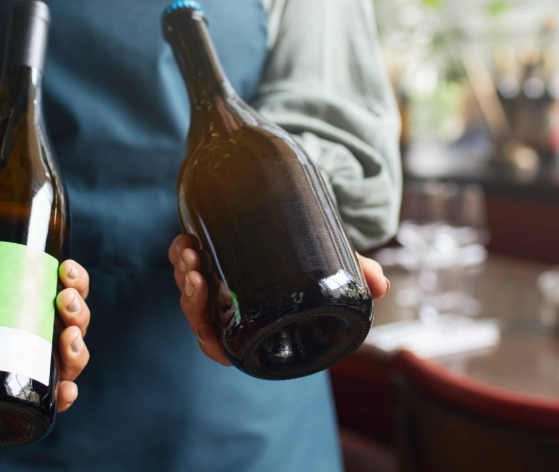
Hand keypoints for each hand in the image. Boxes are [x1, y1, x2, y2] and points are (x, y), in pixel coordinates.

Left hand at [168, 234, 389, 365]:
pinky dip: (177, 253)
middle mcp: (225, 305)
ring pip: (185, 288)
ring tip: (191, 253)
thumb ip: (354, 272)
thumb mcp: (329, 263)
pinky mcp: (199, 254)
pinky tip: (185, 241)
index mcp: (249, 322)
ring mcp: (209, 281)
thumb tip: (381, 286)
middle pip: (197, 315)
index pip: (220, 347)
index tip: (205, 330)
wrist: (285, 210)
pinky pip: (179, 260)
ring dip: (182, 273)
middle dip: (190, 298)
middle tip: (197, 274)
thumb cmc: (308, 255)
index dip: (209, 344)